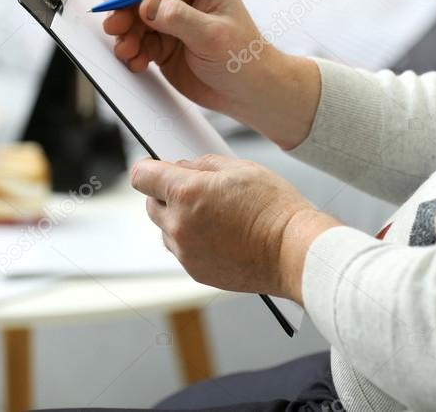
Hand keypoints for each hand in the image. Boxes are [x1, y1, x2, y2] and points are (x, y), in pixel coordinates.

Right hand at [103, 0, 320, 149]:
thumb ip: (179, 19)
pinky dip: (131, 51)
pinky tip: (137, 63)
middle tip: (117, 26)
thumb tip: (146, 5)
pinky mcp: (162, 45)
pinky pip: (137, 41)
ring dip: (124, 32)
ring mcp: (170, 21)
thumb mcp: (213, 35)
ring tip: (126, 51)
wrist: (250, 93)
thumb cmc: (244, 58)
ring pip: (133, 16)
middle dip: (124, 6)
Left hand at [131, 154, 341, 302]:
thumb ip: (202, 164)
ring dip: (179, 218)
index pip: (141, 176)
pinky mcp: (196, 271)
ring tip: (214, 215)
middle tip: (197, 190)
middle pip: (150, 204)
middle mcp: (179, 224)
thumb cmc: (274, 208)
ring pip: (166, 228)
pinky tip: (220, 234)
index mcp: (186, 193)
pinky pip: (182, 250)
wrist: (294, 251)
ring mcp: (186, 252)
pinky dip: (192, 240)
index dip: (149, 168)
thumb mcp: (240, 167)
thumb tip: (183, 167)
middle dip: (166, 193)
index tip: (156, 168)